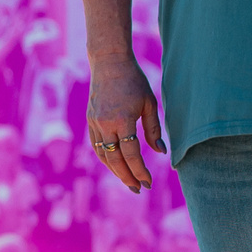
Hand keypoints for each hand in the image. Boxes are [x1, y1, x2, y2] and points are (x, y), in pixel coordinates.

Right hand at [85, 54, 164, 192]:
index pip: (131, 154)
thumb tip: (161, 153)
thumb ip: (153, 130)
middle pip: (114, 160)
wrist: (109, 62)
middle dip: (127, 177)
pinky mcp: (90, 120)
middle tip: (138, 189)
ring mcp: (95, 122)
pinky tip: (115, 164)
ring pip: (103, 155)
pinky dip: (106, 158)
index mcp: (122, 120)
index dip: (140, 171)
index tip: (148, 183)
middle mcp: (105, 124)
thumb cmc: (134, 80)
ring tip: (127, 181)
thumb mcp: (149, 103)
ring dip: (115, 171)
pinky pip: (97, 145)